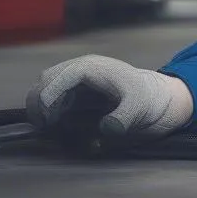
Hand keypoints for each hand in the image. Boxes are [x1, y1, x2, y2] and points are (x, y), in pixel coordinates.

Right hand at [26, 55, 193, 138]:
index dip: (47, 97)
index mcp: (91, 68)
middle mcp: (78, 71)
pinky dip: (50, 114)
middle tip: (47, 127)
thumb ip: (124, 118)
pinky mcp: (75, 94)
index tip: (48, 120)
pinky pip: (52, 102)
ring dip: (42, 110)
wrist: (157, 98)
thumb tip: (106, 128)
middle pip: (43, 82)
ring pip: (44, 91)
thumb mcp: (140, 108)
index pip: (56, 77)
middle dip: (39, 104)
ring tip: (53, 129)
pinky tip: (59, 128)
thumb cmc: (148, 99)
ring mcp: (75, 82)